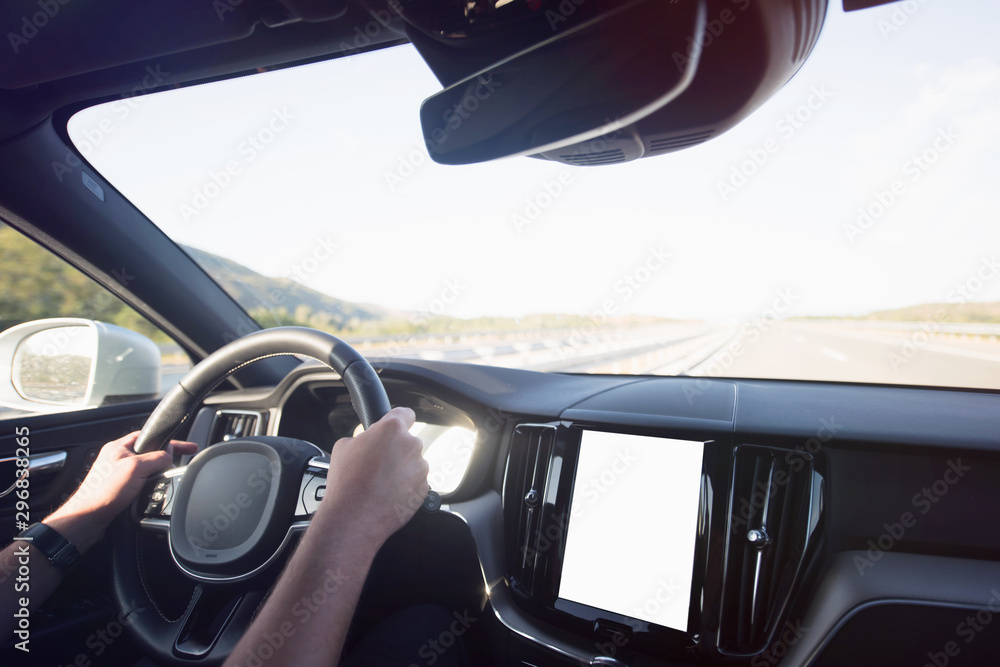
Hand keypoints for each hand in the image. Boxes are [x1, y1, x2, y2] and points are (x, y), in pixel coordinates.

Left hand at [43, 432, 197, 551]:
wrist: (89, 519)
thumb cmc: (103, 493)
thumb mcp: (136, 468)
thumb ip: (157, 458)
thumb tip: (170, 456)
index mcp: (118, 447)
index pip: (149, 436)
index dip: (169, 441)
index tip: (187, 447)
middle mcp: (117, 459)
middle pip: (150, 454)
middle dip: (163, 461)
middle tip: (173, 468)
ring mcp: (118, 475)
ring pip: (147, 471)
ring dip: (155, 477)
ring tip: (157, 485)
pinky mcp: (120, 490)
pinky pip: (142, 484)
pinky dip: (149, 488)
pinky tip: (149, 495)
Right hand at [320, 407, 429, 548]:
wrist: (354, 518)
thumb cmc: (347, 483)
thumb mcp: (343, 447)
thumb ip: (362, 437)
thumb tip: (366, 441)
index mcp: (392, 429)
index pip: (405, 414)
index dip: (399, 420)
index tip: (395, 426)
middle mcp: (411, 445)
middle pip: (407, 441)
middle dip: (395, 450)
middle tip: (377, 464)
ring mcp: (420, 468)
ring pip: (412, 463)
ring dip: (401, 470)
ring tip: (380, 483)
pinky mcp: (424, 489)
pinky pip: (415, 482)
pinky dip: (405, 487)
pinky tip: (387, 494)